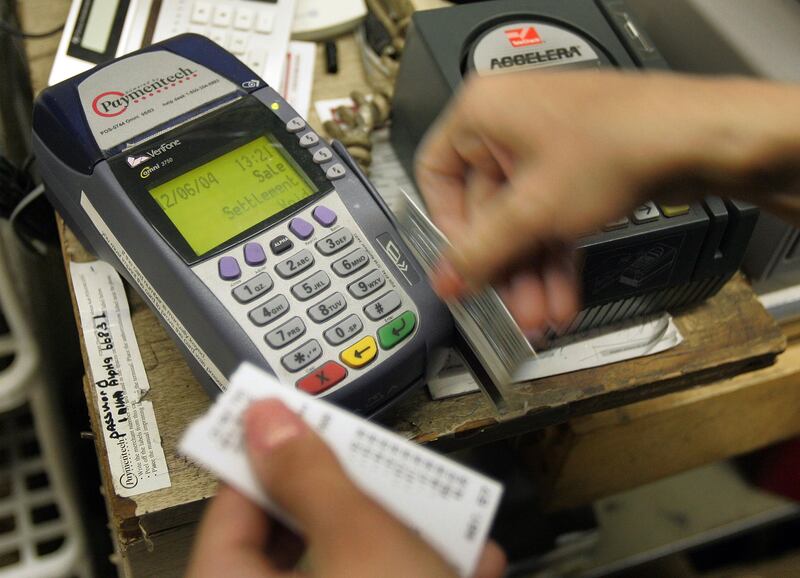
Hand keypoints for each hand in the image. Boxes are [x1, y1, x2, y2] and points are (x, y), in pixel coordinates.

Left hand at [186, 399, 506, 577]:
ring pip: (360, 565)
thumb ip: (311, 476)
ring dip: (410, 536)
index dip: (267, 456)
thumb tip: (266, 418)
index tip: (299, 422)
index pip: (229, 508)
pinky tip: (469, 560)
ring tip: (442, 510)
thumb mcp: (360, 543)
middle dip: (362, 497)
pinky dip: (428, 571)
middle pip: (304, 536)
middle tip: (380, 464)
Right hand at [415, 71, 799, 334]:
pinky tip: (562, 297)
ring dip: (532, 273)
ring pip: (522, 221)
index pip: (437, 176)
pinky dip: (555, 257)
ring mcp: (544, 147)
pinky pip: (551, 218)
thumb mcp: (532, 210)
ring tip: (542, 316)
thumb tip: (445, 279)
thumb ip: (481, 250)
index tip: (462, 267)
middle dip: (504, 268)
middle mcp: (508, 125)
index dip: (448, 228)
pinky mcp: (575, 168)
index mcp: (481, 114)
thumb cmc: (616, 145)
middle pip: (486, 210)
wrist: (696, 138)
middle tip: (511, 309)